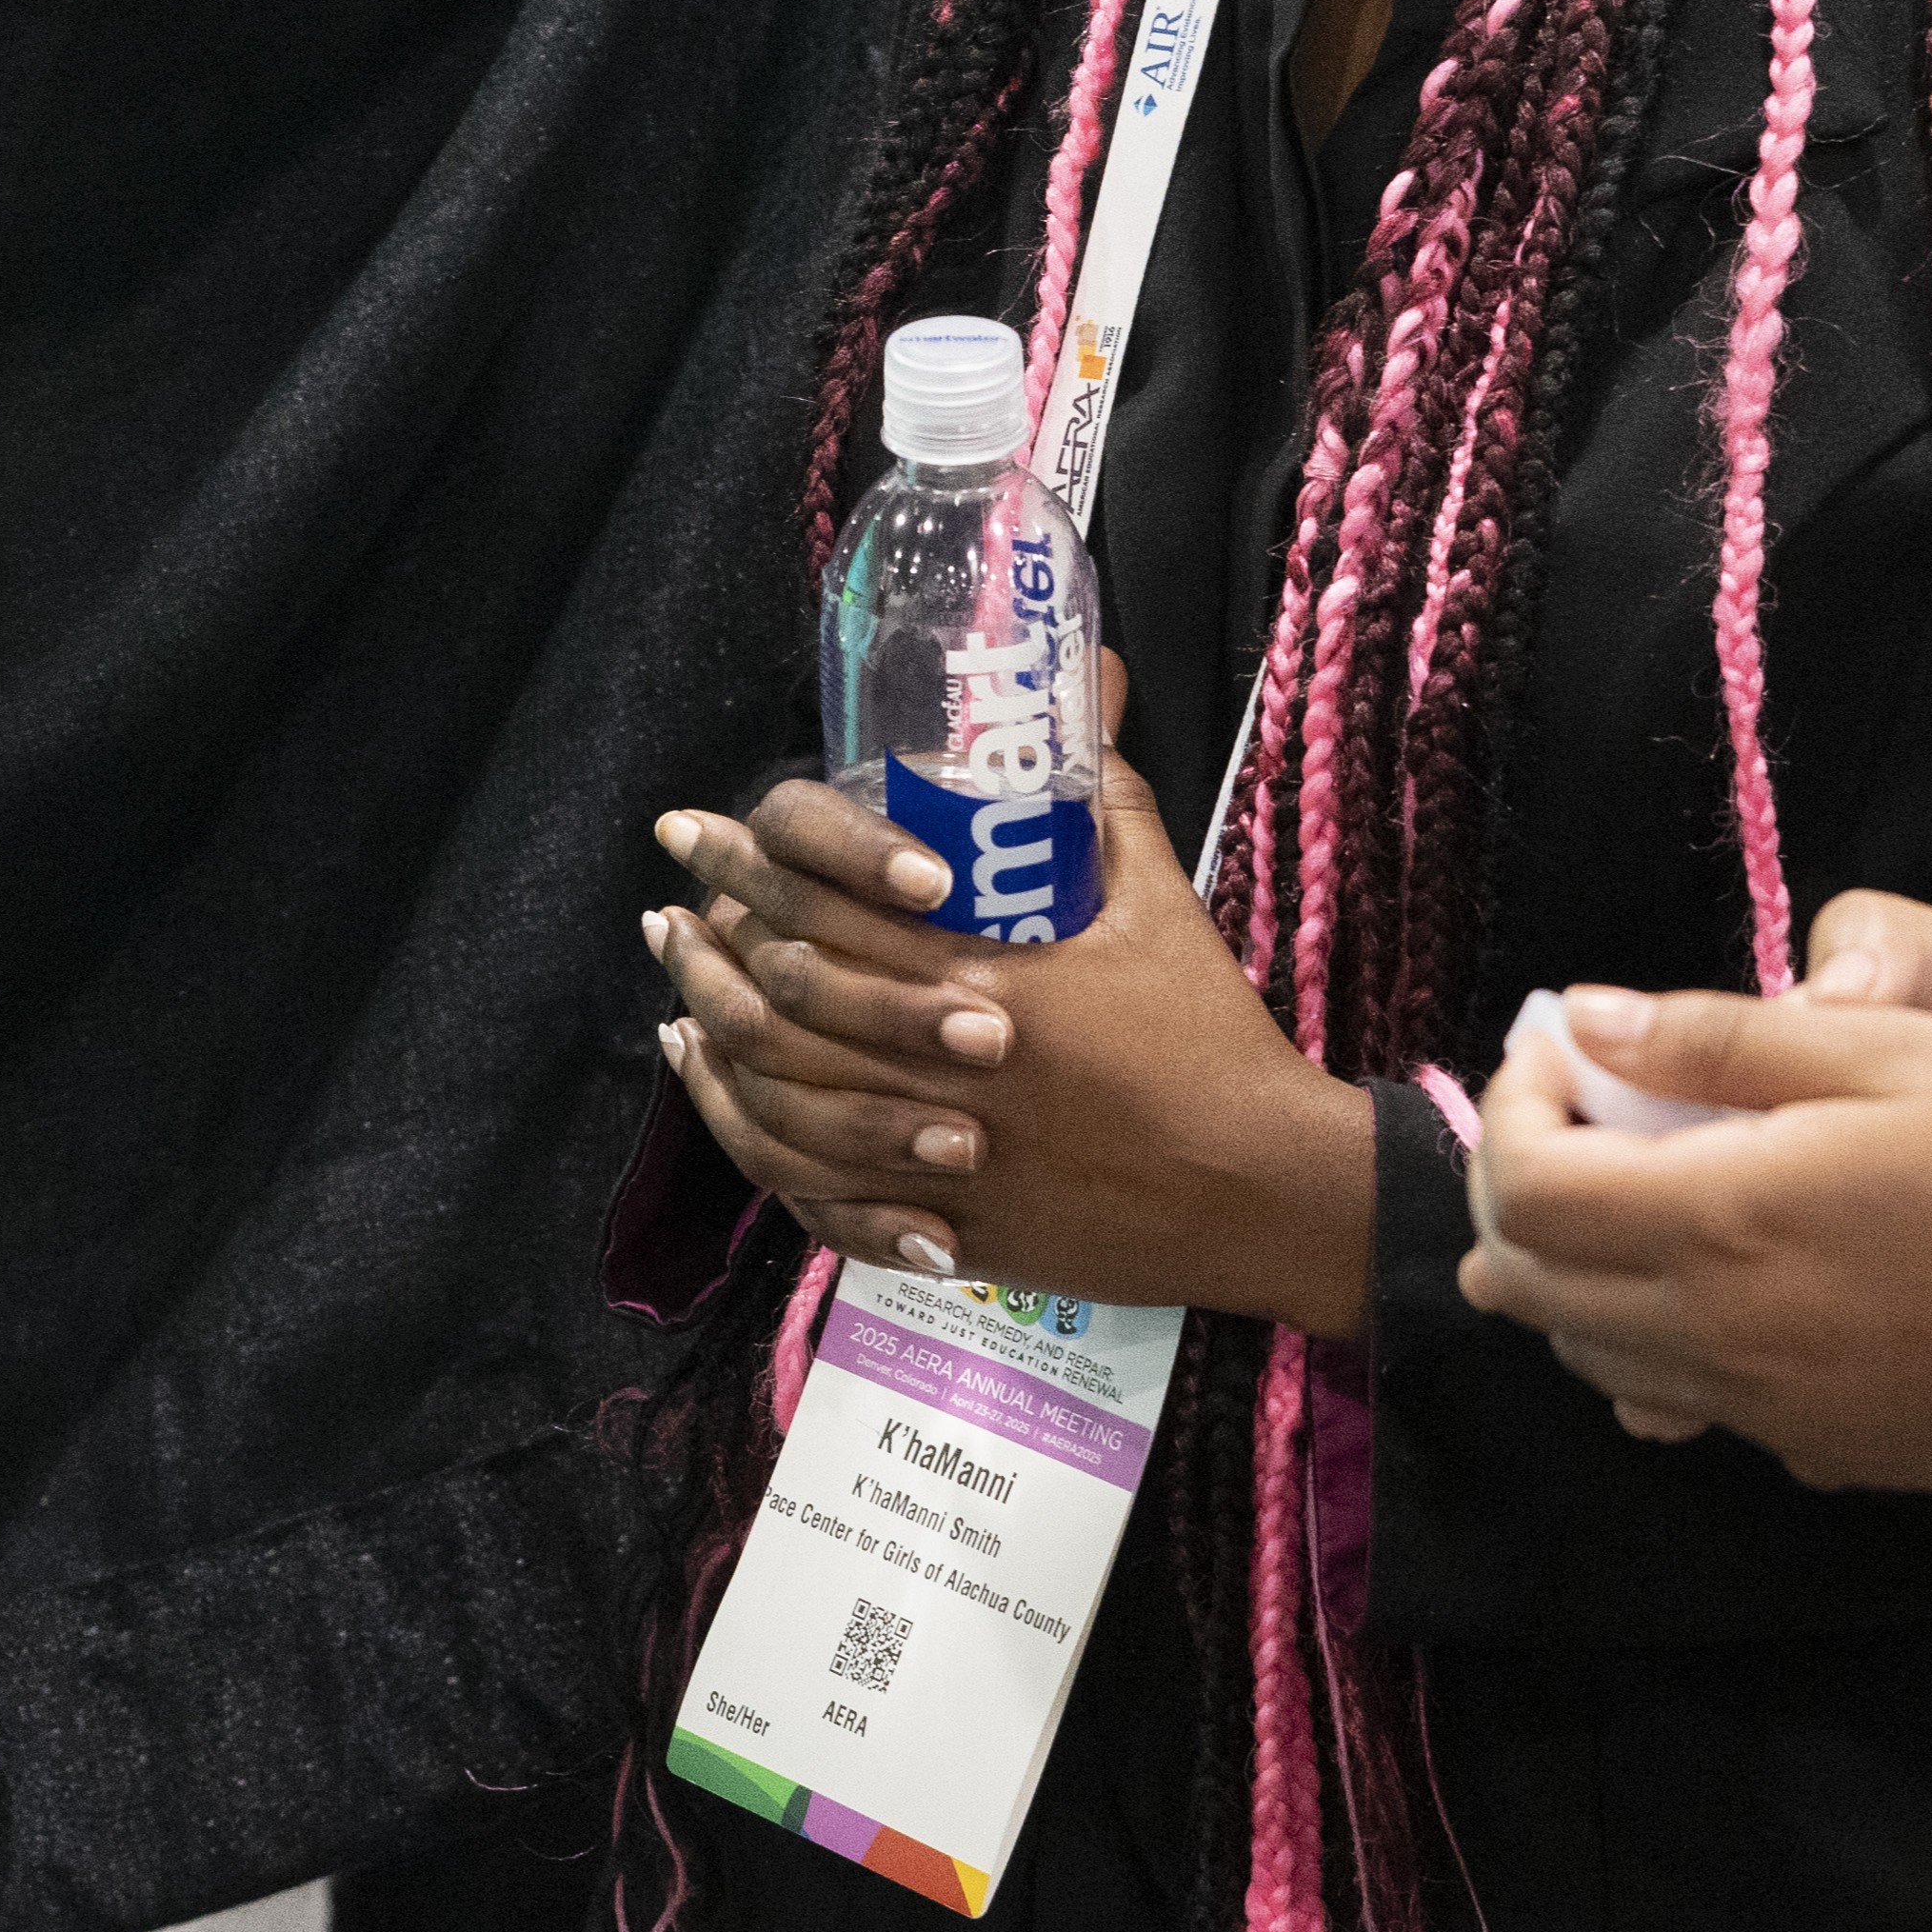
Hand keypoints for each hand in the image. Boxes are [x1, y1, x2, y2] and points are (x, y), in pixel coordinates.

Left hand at [644, 698, 1374, 1333]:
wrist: (1261, 1189)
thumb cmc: (1212, 1040)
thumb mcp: (1165, 907)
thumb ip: (1111, 805)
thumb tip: (1088, 699)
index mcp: (988, 981)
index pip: (829, 910)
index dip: (746, 866)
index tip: (692, 832)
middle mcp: (945, 1070)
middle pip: (781, 1003)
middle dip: (708, 946)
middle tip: (670, 906)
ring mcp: (937, 1161)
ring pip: (780, 1104)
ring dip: (712, 1045)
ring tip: (677, 995)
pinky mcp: (945, 1232)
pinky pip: (818, 1196)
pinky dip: (759, 1147)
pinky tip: (731, 1107)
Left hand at [1457, 981, 1931, 1495]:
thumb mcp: (1889, 1054)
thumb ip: (1714, 1041)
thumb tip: (1585, 1019)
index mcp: (1721, 1223)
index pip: (1526, 1186)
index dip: (1511, 1108)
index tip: (1559, 1051)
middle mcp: (1717, 1334)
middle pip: (1528, 1282)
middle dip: (1516, 1189)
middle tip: (1569, 1113)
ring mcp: (1764, 1408)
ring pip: (1589, 1354)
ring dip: (1568, 1271)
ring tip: (1623, 1186)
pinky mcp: (1817, 1449)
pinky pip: (1678, 1400)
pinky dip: (1645, 1338)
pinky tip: (1708, 1276)